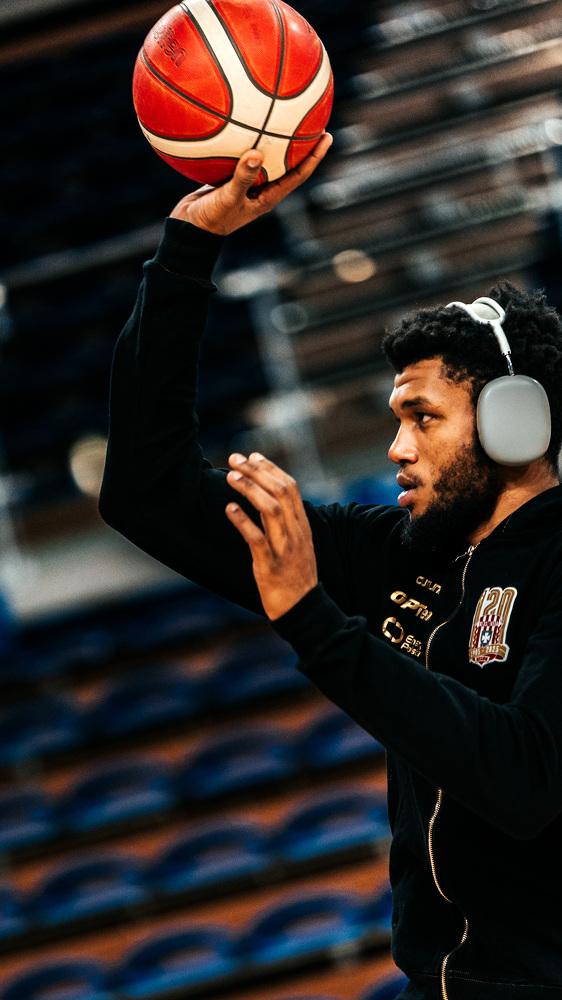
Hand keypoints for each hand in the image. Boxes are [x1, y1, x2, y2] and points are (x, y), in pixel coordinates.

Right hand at [169, 133, 331, 235]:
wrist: (187, 229)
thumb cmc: (211, 220)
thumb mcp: (227, 199)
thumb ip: (242, 178)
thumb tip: (256, 153)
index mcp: (268, 197)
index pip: (298, 174)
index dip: (313, 157)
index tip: (327, 136)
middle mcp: (261, 189)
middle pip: (286, 162)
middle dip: (299, 143)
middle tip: (311, 118)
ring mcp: (245, 183)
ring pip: (264, 158)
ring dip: (272, 139)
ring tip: (279, 114)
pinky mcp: (229, 177)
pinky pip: (241, 156)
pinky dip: (243, 141)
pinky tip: (240, 121)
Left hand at [225, 452, 317, 619]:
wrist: (304, 610)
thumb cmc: (296, 576)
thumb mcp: (298, 544)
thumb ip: (286, 522)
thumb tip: (269, 498)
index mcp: (303, 526)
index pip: (290, 487)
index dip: (270, 468)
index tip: (252, 456)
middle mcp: (296, 533)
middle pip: (280, 492)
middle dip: (256, 472)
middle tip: (235, 459)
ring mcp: (284, 549)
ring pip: (271, 510)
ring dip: (249, 490)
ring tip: (231, 477)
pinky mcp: (270, 566)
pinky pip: (257, 539)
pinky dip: (243, 521)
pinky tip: (229, 509)